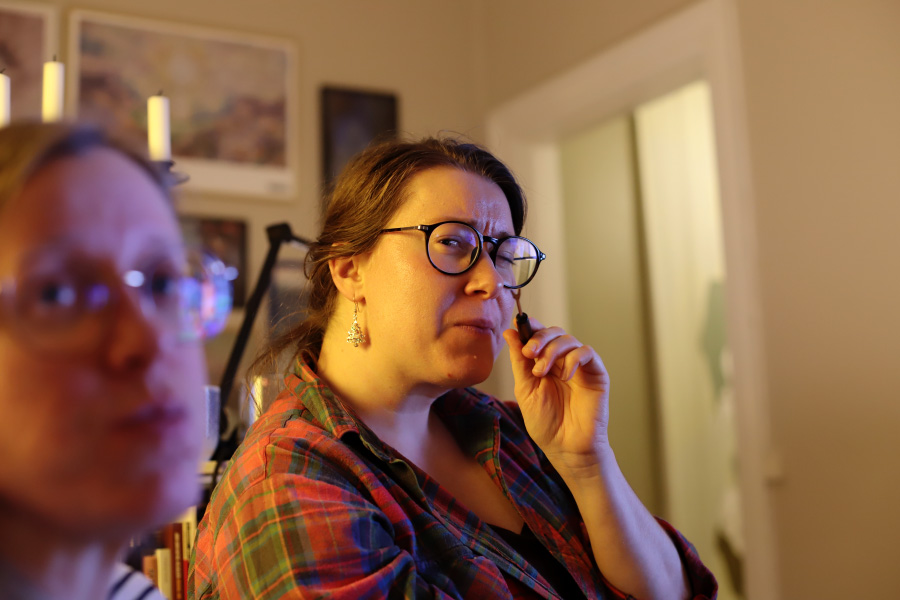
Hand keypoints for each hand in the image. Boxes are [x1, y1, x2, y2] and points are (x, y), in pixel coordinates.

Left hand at [503, 317, 610, 473]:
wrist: (566, 448)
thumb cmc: (546, 424)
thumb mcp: (525, 390)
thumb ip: (519, 361)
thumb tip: (509, 333)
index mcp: (544, 363)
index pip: (539, 335)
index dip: (530, 326)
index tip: (518, 325)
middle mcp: (562, 361)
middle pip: (554, 332)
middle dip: (539, 337)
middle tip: (529, 352)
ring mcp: (580, 366)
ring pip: (569, 339)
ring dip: (552, 350)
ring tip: (541, 372)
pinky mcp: (596, 374)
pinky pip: (587, 352)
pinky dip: (574, 358)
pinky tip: (565, 376)